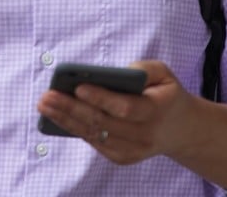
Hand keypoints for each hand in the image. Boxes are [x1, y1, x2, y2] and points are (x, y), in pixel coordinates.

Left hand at [36, 60, 195, 164]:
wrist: (181, 129)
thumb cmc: (166, 93)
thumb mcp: (164, 73)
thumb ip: (143, 68)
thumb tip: (111, 74)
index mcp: (157, 111)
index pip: (125, 108)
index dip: (101, 98)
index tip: (78, 87)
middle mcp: (145, 135)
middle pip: (103, 124)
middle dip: (71, 109)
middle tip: (47, 97)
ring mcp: (133, 151)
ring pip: (95, 136)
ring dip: (66, 121)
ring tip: (45, 106)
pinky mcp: (123, 158)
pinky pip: (95, 143)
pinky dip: (76, 130)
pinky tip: (58, 117)